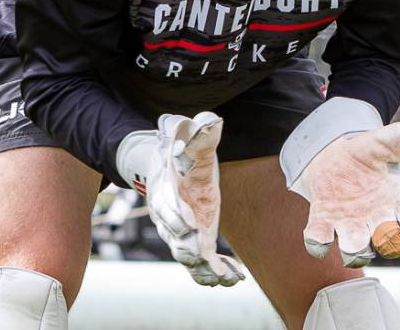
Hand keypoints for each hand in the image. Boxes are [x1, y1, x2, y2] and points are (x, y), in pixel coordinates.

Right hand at [116, 112, 244, 285]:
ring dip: (205, 270)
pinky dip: (215, 272)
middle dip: (189, 251)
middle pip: (174, 240)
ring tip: (226, 279)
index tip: (191, 227)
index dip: (176, 218)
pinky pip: (202, 262)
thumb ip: (197, 131)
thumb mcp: (186, 134)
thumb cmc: (179, 147)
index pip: (165, 208)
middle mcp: (169, 215)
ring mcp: (181, 231)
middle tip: (205, 258)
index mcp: (165, 189)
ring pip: (188, 257)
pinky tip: (235, 278)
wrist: (169, 162)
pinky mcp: (195, 238)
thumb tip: (211, 121)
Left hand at [281, 98, 399, 267]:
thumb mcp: (384, 142)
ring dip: (356, 251)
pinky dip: (318, 243)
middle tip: (383, 231)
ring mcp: (351, 225)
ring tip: (351, 242)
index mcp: (399, 202)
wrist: (332, 156)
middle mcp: (378, 221)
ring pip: (357, 251)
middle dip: (389, 242)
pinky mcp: (324, 222)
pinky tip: (318, 238)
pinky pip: (320, 241)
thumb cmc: (366, 154)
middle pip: (391, 244)